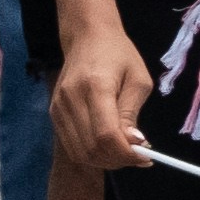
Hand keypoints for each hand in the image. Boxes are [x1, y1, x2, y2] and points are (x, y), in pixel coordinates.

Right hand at [49, 9, 147, 179]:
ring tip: (126, 153)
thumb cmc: (120, 55)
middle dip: (118, 160)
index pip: (106, 135)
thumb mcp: (138, 80)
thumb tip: (135, 143)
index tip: (146, 157)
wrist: (87, 38)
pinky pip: (71, 144)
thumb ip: (132, 113)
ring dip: (105, 160)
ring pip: (79, 151)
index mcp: (95, 88)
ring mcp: (58, 108)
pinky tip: (109, 147)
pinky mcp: (53, 113)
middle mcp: (71, 100)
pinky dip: (91, 153)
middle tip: (139, 158)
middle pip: (91, 148)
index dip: (126, 153)